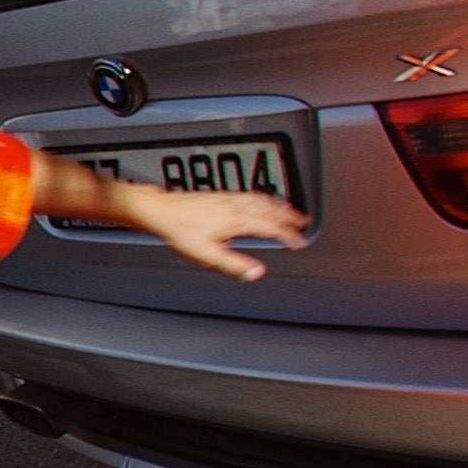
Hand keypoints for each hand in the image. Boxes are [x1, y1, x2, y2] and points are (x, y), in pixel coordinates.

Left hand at [121, 182, 307, 283]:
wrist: (162, 210)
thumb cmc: (181, 231)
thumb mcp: (207, 255)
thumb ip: (234, 265)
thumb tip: (256, 273)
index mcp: (237, 220)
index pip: (271, 227)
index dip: (288, 235)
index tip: (300, 241)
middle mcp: (237, 206)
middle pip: (271, 210)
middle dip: (290, 216)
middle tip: (305, 223)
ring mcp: (230, 198)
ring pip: (263, 200)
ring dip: (280, 205)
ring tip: (291, 211)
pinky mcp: (223, 194)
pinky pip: (252, 194)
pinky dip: (265, 198)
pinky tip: (263, 200)